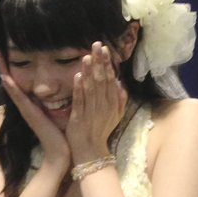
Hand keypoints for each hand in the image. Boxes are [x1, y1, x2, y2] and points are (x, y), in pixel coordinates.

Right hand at [0, 49, 70, 170]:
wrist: (60, 151)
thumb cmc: (59, 133)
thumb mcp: (54, 112)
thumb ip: (51, 101)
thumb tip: (53, 90)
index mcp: (31, 104)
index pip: (18, 83)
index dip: (11, 69)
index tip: (5, 54)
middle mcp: (25, 105)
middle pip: (10, 83)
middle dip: (3, 67)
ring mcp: (26, 110)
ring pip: (11, 88)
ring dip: (4, 72)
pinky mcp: (30, 115)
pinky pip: (19, 99)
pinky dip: (12, 89)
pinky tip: (6, 78)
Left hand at [66, 42, 126, 162]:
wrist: (91, 151)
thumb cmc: (102, 131)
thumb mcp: (116, 116)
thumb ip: (120, 99)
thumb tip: (120, 83)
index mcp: (112, 104)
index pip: (110, 79)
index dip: (107, 63)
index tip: (104, 49)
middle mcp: (103, 106)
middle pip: (101, 80)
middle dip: (99, 62)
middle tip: (97, 45)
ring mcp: (91, 112)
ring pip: (91, 88)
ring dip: (89, 71)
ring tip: (87, 56)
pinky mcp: (79, 118)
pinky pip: (79, 101)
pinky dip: (79, 88)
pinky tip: (77, 76)